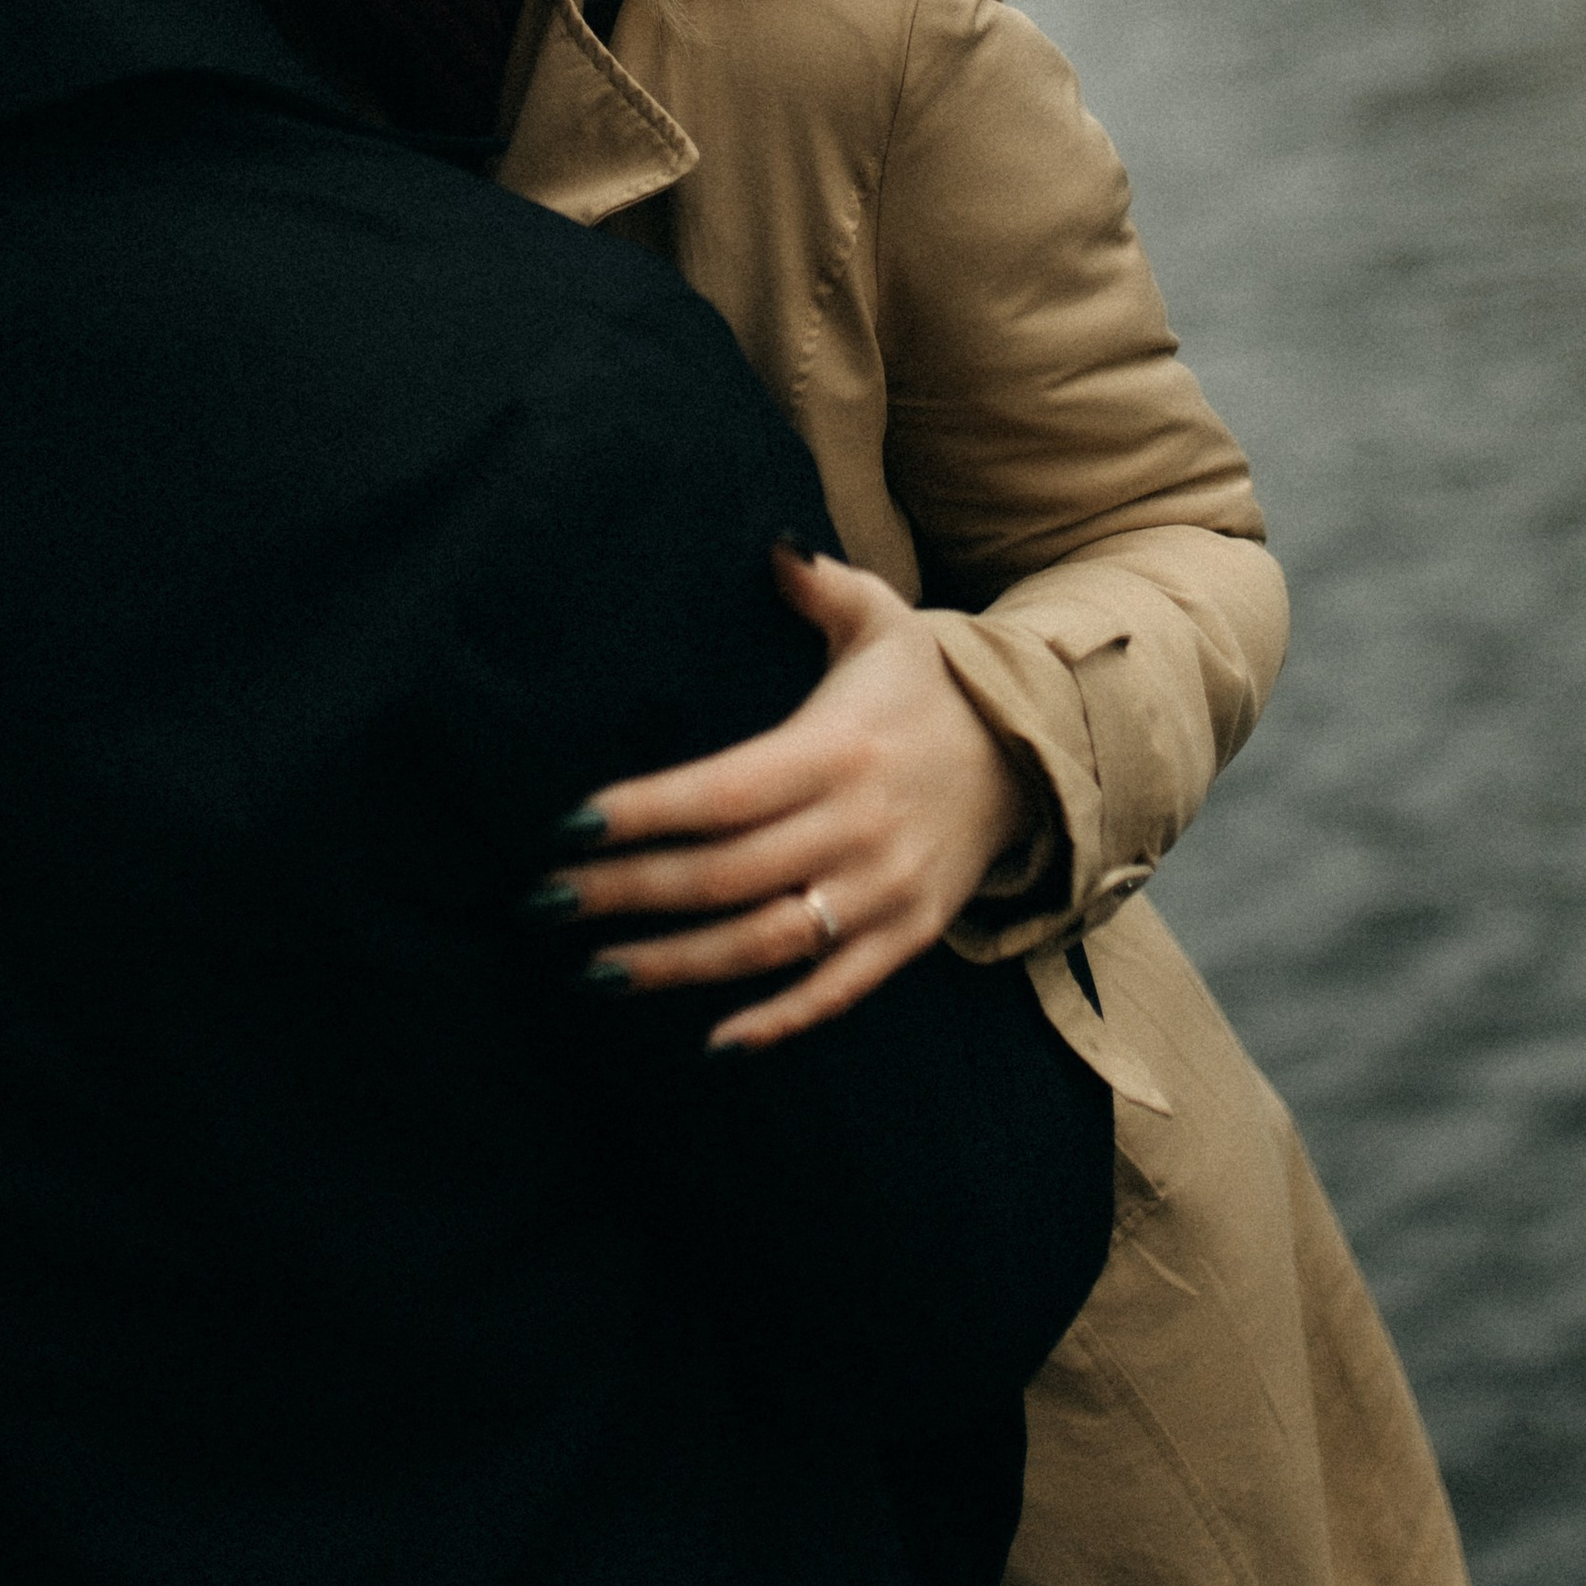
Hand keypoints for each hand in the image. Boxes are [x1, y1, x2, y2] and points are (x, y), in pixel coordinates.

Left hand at [547, 544, 1037, 1052]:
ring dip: (676, 966)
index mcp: (837, 749)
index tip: (569, 823)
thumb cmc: (929, 682)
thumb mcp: (881, 618)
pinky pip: (836, 991)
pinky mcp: (910, 933)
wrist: (1036, 751)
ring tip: (596, 970)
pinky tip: (711, 1042)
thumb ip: (817, 582)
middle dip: (630, 892)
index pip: (723, 791)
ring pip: (766, 943)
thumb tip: (766, 543)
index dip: (645, 812)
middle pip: (726, 875)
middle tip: (549, 901)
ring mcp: (885, 889)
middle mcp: (859, 826)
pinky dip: (777, 1021)